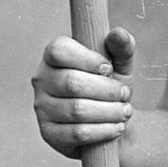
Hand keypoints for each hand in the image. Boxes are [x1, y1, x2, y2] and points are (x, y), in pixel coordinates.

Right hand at [32, 28, 136, 156]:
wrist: (108, 123)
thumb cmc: (109, 88)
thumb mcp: (120, 66)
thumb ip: (122, 48)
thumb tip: (119, 33)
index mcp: (53, 57)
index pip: (59, 50)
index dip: (88, 59)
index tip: (109, 69)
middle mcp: (42, 80)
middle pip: (71, 83)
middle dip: (107, 90)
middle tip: (125, 94)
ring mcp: (42, 107)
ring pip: (76, 109)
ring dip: (109, 111)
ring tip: (125, 111)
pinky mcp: (49, 133)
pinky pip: (77, 132)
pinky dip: (103, 130)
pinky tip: (117, 127)